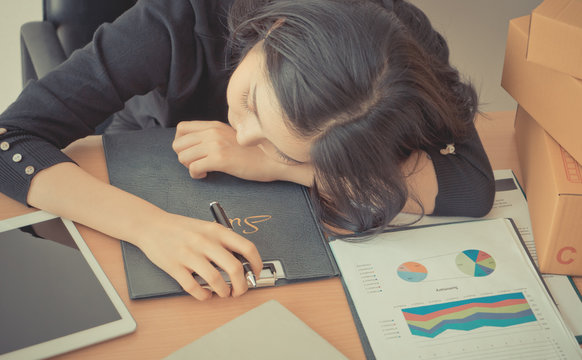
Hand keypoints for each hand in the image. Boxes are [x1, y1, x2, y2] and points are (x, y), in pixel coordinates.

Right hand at [136, 211, 262, 299]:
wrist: (151, 225)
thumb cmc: (181, 228)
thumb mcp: (207, 228)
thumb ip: (223, 242)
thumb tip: (244, 263)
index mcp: (216, 231)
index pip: (247, 248)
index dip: (256, 264)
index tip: (255, 274)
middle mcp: (204, 241)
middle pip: (234, 268)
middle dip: (242, 285)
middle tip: (240, 290)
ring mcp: (189, 254)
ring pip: (215, 280)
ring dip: (224, 292)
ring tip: (224, 293)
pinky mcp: (174, 267)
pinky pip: (193, 287)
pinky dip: (203, 295)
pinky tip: (206, 294)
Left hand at [172, 120, 311, 183]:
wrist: (272, 159)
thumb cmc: (254, 151)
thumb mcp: (232, 135)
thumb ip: (214, 135)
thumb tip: (197, 144)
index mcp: (214, 125)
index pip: (181, 128)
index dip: (181, 143)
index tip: (191, 152)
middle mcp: (212, 132)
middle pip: (178, 144)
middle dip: (183, 157)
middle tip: (196, 163)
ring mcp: (216, 145)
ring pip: (183, 156)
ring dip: (189, 167)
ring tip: (202, 170)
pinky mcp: (220, 159)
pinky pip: (194, 168)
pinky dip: (196, 175)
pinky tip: (206, 175)